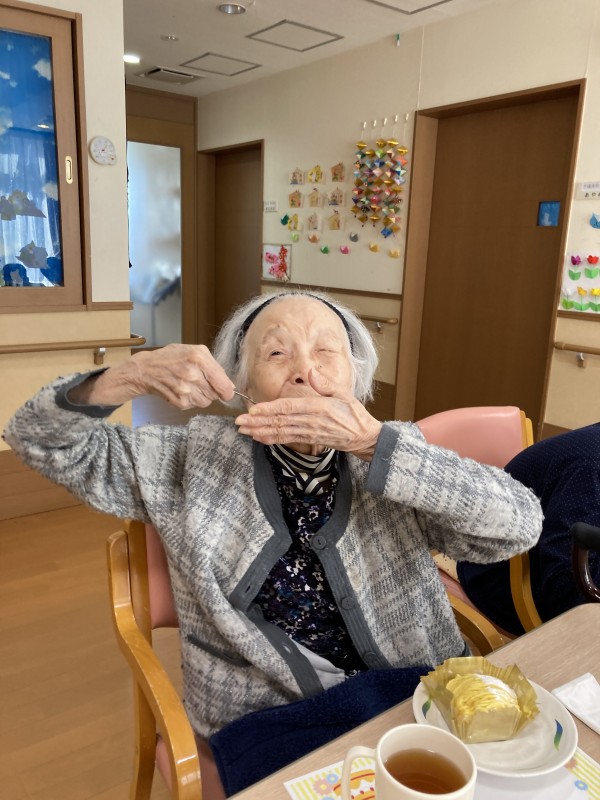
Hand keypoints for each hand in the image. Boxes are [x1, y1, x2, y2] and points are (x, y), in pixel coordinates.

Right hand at [69, 344, 235, 408]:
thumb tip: (230, 386)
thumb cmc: (172, 358)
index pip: (225, 386)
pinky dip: (191, 400)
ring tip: (190, 385)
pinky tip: (182, 390)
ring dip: (202, 396)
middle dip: (212, 389)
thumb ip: (215, 366)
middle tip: (200, 381)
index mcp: (199, 359)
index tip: (225, 390)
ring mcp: (185, 390)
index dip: (227, 390)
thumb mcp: (195, 351)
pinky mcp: (179, 402)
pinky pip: (195, 406)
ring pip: (207, 402)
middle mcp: (193, 375)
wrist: (146, 370)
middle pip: (217, 394)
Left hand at [234, 370, 381, 460]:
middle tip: (239, 421)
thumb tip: (310, 372)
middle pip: (279, 422)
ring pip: (280, 432)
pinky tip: (258, 437)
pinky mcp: (308, 440)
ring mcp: (308, 433)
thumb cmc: (354, 413)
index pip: (289, 408)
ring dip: (260, 431)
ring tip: (243, 430)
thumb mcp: (344, 393)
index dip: (269, 409)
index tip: (253, 410)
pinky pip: (286, 440)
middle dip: (257, 422)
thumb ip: (326, 383)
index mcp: (319, 408)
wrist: (363, 437)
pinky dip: (271, 439)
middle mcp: (311, 422)